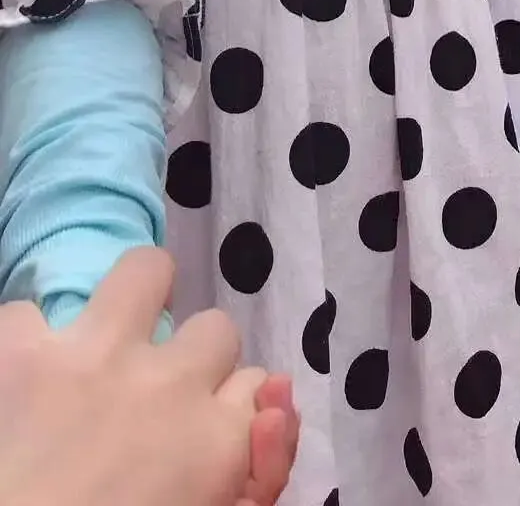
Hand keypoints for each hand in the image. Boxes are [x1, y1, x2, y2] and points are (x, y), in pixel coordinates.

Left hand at [0, 248, 295, 505]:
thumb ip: (254, 472)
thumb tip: (271, 400)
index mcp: (218, 443)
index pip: (259, 387)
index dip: (229, 408)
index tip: (203, 431)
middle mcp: (171, 383)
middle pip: (216, 330)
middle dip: (191, 358)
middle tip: (153, 398)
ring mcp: (95, 355)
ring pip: (146, 271)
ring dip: (132, 302)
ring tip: (109, 339)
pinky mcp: (21, 351)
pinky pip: (28, 313)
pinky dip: (27, 346)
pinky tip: (23, 383)